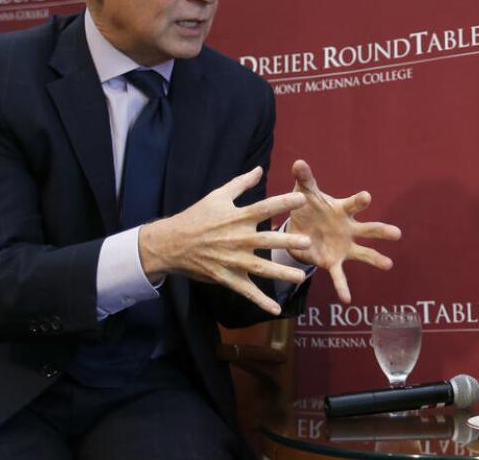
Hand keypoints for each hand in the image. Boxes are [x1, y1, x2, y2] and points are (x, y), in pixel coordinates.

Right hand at [139, 167, 312, 314]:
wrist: (171, 244)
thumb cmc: (196, 217)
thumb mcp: (217, 196)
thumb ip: (241, 184)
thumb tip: (260, 169)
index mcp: (237, 218)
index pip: (264, 208)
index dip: (283, 203)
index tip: (303, 199)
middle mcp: (238, 239)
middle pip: (267, 240)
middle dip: (287, 241)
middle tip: (307, 242)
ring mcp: (233, 261)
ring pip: (261, 268)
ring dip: (281, 274)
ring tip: (301, 277)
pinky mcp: (227, 277)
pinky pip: (246, 291)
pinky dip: (260, 302)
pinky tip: (276, 310)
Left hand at [283, 159, 400, 303]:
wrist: (301, 228)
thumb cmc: (309, 207)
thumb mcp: (305, 193)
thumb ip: (304, 180)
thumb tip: (298, 162)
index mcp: (342, 211)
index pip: (353, 204)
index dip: (359, 201)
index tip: (367, 197)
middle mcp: (349, 229)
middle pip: (369, 229)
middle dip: (382, 231)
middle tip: (397, 233)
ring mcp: (345, 246)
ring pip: (364, 253)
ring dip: (375, 259)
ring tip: (388, 265)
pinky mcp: (334, 261)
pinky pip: (340, 276)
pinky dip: (343, 288)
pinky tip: (347, 299)